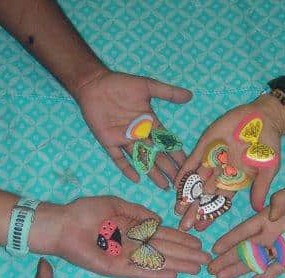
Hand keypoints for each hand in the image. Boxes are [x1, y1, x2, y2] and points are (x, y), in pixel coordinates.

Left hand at [31, 196, 210, 277]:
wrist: (63, 224)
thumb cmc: (86, 211)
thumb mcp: (116, 204)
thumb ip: (138, 212)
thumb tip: (160, 219)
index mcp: (134, 229)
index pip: (163, 235)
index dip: (182, 239)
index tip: (199, 242)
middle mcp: (134, 245)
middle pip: (166, 250)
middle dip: (186, 255)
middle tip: (206, 259)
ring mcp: (126, 258)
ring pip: (157, 261)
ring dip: (178, 265)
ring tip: (196, 268)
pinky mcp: (115, 269)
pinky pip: (139, 271)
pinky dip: (155, 272)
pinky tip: (172, 274)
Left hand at [76, 70, 191, 188]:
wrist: (94, 84)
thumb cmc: (121, 84)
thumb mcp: (147, 86)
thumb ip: (168, 92)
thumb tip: (190, 95)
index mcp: (149, 122)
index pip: (166, 142)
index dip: (176, 153)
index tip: (187, 164)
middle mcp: (139, 134)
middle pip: (156, 154)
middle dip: (168, 168)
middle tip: (178, 182)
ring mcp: (124, 139)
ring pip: (141, 159)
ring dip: (152, 172)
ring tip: (163, 185)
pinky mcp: (109, 142)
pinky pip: (118, 158)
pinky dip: (127, 168)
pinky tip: (136, 178)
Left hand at [174, 93, 284, 230]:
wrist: (263, 118)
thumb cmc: (269, 145)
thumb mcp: (269, 168)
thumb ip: (260, 187)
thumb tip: (258, 210)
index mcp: (235, 182)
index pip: (220, 202)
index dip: (210, 215)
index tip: (200, 228)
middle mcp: (220, 174)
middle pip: (205, 196)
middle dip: (195, 210)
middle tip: (184, 225)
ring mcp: (211, 161)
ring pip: (196, 182)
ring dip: (187, 196)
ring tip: (177, 210)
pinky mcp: (205, 147)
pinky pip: (192, 162)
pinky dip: (184, 173)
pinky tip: (176, 185)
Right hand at [208, 182, 284, 277]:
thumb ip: (281, 199)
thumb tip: (271, 215)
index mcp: (267, 218)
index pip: (244, 231)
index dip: (229, 240)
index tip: (215, 248)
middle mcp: (268, 235)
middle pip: (243, 249)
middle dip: (226, 259)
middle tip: (210, 269)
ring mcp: (278, 249)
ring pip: (253, 261)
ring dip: (237, 269)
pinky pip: (273, 270)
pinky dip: (262, 276)